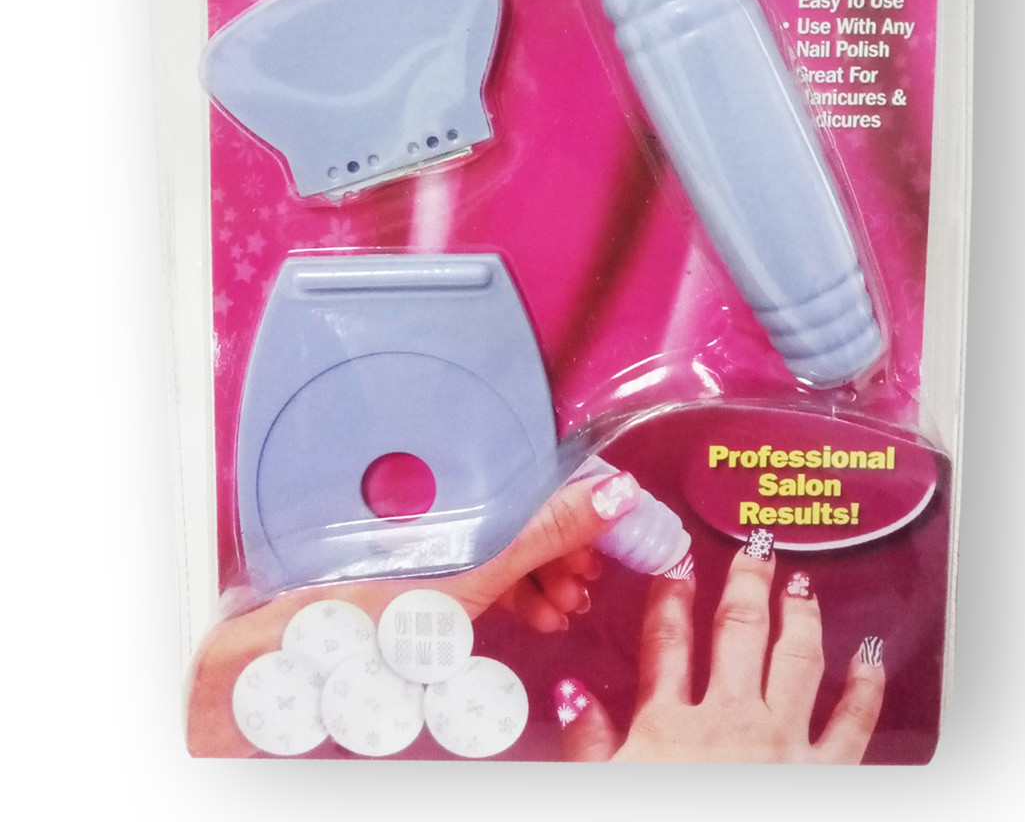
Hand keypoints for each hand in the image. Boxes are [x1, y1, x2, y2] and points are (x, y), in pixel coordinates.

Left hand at [187, 471, 640, 755]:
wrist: (294, 657)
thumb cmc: (364, 611)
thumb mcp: (472, 575)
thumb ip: (544, 533)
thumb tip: (611, 493)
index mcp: (460, 484)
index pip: (540, 473)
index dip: (587, 498)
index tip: (624, 527)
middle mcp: (448, 500)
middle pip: (528, 507)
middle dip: (570, 545)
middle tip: (592, 580)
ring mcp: (437, 534)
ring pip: (511, 540)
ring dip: (547, 572)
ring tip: (567, 605)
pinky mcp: (428, 566)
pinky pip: (488, 565)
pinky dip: (518, 587)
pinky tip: (536, 613)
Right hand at [556, 543, 884, 762]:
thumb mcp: (602, 789)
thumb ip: (586, 743)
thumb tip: (570, 692)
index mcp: (670, 725)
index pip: (669, 642)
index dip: (671, 597)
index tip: (678, 563)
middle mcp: (730, 720)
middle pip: (738, 632)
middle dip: (746, 585)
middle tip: (756, 550)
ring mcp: (781, 745)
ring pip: (795, 660)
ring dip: (799, 617)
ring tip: (802, 584)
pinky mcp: (822, 775)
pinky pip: (852, 725)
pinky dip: (865, 688)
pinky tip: (871, 657)